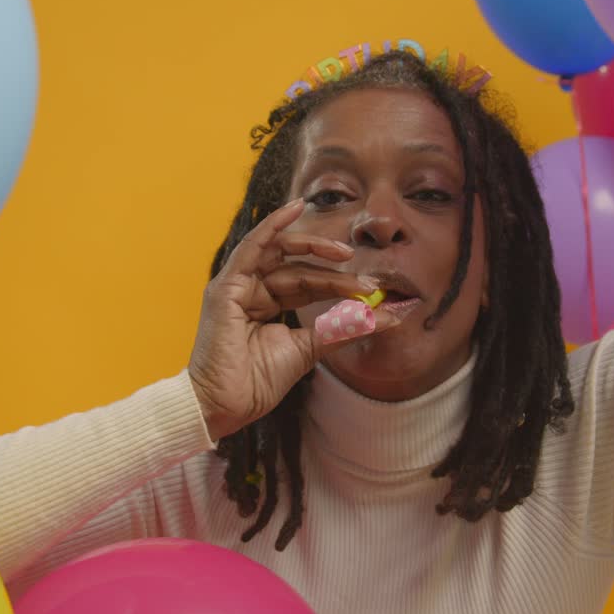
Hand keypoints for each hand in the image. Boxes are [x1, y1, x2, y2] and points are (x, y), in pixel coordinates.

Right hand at [188, 198, 399, 439]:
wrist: (227, 404)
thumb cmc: (257, 382)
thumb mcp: (309, 350)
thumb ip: (341, 329)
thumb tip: (386, 318)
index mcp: (268, 305)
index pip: (308, 285)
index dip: (339, 284)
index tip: (372, 292)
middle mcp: (252, 291)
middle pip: (298, 268)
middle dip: (332, 267)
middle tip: (364, 274)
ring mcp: (237, 286)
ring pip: (281, 255)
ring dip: (313, 247)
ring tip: (344, 252)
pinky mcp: (226, 286)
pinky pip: (252, 247)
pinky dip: (273, 226)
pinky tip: (295, 209)